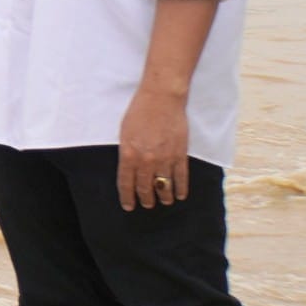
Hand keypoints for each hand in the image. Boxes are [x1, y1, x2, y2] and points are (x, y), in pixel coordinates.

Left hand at [117, 88, 189, 210]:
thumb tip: (129, 168)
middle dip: (146, 199)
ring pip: (164, 187)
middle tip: (147, 204)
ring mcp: (165, 159)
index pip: (126, 183)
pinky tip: (180, 195)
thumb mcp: (124, 132)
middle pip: (145, 188)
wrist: (161, 99)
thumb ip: (126, 152)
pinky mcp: (180, 155)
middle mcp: (146, 161)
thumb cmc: (139, 112)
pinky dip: (181, 189)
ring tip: (164, 202)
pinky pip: (181, 178)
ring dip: (164, 197)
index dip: (127, 197)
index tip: (129, 206)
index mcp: (128, 155)